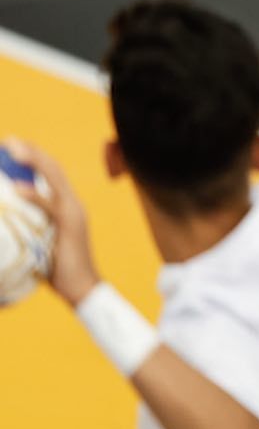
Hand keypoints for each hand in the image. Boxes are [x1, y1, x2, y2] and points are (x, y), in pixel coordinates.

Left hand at [5, 139, 98, 307]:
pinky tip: (17, 188)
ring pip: (54, 177)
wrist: (81, 286)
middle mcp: (73, 202)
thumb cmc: (57, 269)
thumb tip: (5, 219)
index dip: (35, 155)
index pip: (52, 172)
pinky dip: (33, 194)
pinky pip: (50, 205)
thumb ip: (31, 225)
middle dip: (31, 150)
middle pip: (54, 167)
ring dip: (33, 160)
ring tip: (13, 151)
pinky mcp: (69, 224)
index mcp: (68, 203)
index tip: (13, 146)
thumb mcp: (42, 240)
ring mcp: (73, 211)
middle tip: (8, 141)